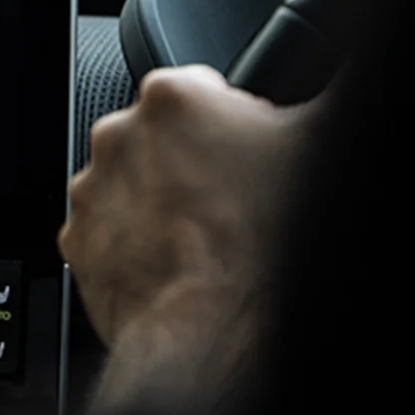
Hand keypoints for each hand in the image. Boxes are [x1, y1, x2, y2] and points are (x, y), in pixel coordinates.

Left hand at [59, 66, 313, 414]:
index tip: (256, 153)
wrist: (215, 335)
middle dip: (198, 161)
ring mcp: (92, 191)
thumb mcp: (319, 149)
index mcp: (174, 97)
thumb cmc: (265, 246)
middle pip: (168, 137)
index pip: (209, 89)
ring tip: (211, 240)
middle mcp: (118, 135)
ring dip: (166, 201)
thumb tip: (336, 78)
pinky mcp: (78, 242)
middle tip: (239, 202)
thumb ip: (324, 101)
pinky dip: (139, 242)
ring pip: (137, 182)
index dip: (241, 122)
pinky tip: (181, 264)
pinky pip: (113, 230)